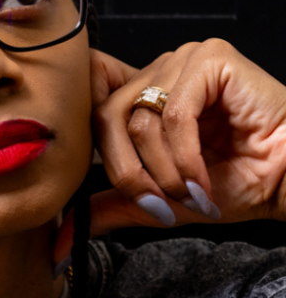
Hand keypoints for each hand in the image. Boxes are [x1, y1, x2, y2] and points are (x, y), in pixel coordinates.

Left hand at [54, 40, 285, 262]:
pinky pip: (174, 114)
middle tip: (157, 206)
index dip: (85, 131)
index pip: (89, 98)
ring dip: (162, 171)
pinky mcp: (211, 59)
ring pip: (139, 120)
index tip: (111, 176)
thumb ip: (112, 206)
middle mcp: (158, 72)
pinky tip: (201, 180)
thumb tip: (59, 239)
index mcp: (142, 94)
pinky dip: (183, 156)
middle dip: (128, 173)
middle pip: (106, 117)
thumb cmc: (239, 182)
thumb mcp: (159, 199)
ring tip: (189, 195)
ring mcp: (183, 60)